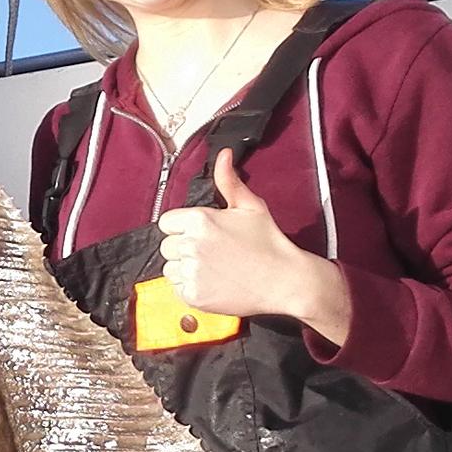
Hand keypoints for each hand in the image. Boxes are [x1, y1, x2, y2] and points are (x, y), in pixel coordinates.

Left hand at [157, 151, 351, 343]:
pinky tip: (213, 282)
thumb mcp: (250, 206)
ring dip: (185, 268)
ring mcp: (192, 271)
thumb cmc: (269, 243)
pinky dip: (191, 287)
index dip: (182, 228)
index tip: (200, 234)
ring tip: (213, 267)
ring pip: (169, 268)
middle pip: (166, 246)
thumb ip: (229, 181)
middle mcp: (191, 245)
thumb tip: (223, 155)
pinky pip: (177, 289)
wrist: (285, 281)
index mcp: (200, 220)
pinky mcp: (193, 295)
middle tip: (212, 252)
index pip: (167, 222)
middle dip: (184, 248)